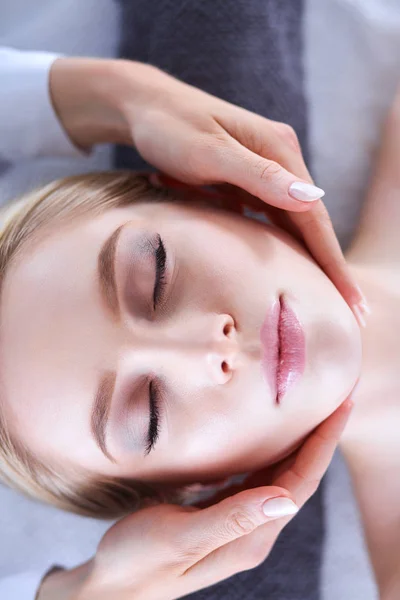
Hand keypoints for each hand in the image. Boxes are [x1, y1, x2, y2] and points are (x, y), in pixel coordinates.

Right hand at [36, 399, 350, 599]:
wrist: (111, 587)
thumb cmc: (138, 561)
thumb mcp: (181, 537)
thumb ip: (231, 519)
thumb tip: (285, 499)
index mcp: (250, 537)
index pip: (300, 483)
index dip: (322, 445)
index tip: (341, 408)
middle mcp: (251, 531)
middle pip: (298, 478)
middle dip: (320, 440)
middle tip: (335, 400)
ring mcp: (236, 524)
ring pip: (279, 477)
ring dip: (298, 446)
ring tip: (310, 413)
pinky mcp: (220, 516)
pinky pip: (256, 479)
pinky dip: (269, 455)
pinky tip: (266, 438)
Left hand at [50, 58, 367, 322]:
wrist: (142, 107)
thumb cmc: (171, 128)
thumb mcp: (211, 152)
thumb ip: (260, 176)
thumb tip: (313, 199)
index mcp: (279, 150)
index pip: (314, 216)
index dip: (333, 260)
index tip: (352, 298)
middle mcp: (278, 159)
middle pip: (310, 222)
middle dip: (330, 266)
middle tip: (352, 309)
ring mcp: (262, 169)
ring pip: (292, 222)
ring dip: (309, 258)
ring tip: (326, 296)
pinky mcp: (244, 178)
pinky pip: (270, 217)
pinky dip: (282, 244)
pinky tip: (289, 266)